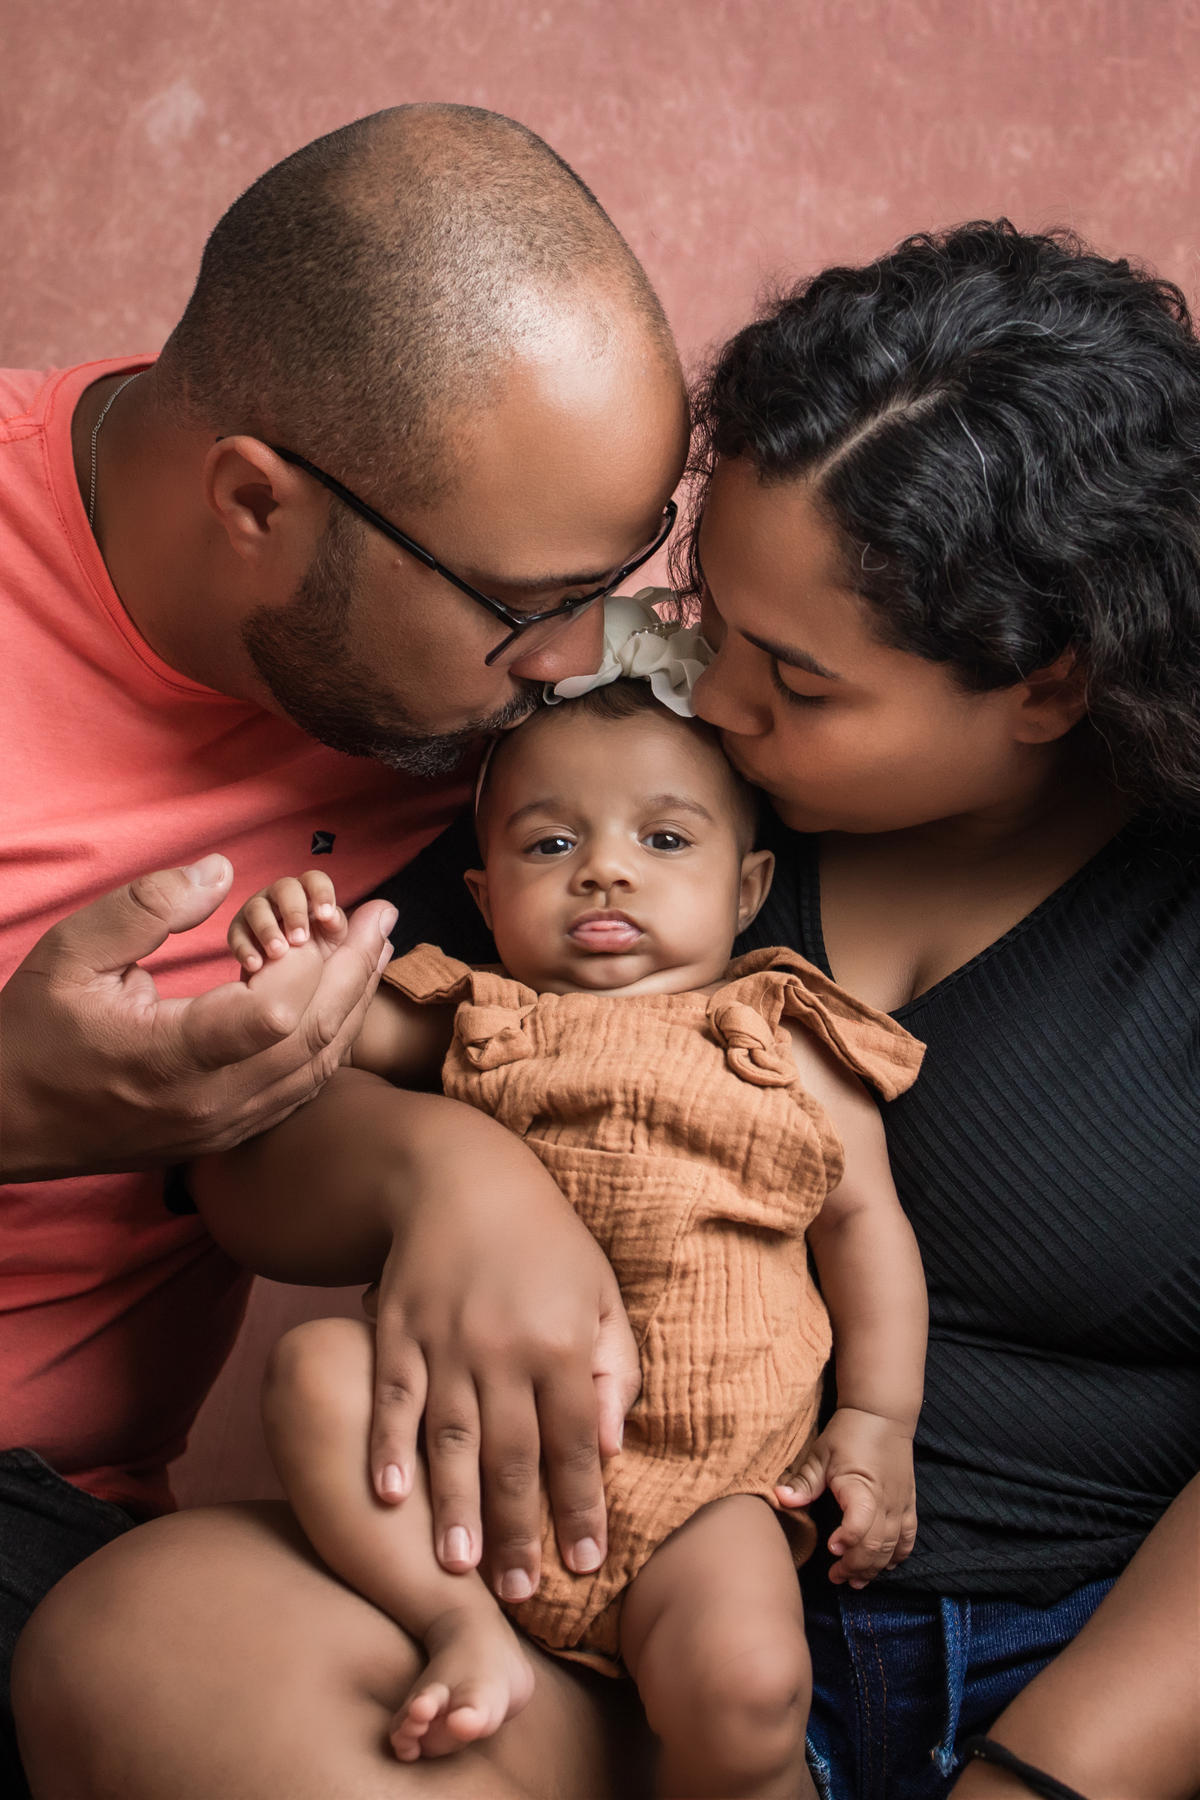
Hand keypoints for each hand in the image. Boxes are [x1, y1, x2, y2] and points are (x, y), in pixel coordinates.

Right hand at [0, 855, 396, 1180]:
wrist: (1, 1122)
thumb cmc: (30, 1035)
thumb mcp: (70, 953)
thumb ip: (146, 908)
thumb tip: (221, 871)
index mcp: (168, 1057)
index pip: (273, 1014)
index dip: (309, 964)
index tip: (319, 917)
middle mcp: (205, 1103)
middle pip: (310, 1041)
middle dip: (355, 972)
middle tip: (383, 916)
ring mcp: (219, 1128)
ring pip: (313, 1071)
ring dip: (351, 1007)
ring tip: (377, 950)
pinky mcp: (222, 1137)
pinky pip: (297, 1092)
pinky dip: (328, 1044)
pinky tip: (343, 1004)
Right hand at [228, 870, 348, 972]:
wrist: (289, 981)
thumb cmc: (316, 952)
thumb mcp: (333, 940)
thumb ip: (337, 925)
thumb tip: (332, 915)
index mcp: (307, 893)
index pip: (314, 880)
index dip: (321, 892)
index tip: (326, 916)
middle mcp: (280, 895)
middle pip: (285, 887)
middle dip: (294, 912)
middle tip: (301, 940)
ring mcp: (257, 910)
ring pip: (257, 908)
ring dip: (268, 930)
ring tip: (279, 953)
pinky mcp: (238, 930)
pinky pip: (236, 934)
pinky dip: (245, 949)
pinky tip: (256, 965)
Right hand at [366, 1104, 641, 1599]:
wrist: (462, 1174)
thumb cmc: (545, 1241)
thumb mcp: (600, 1292)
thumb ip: (614, 1367)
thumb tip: (610, 1446)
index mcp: (564, 1342)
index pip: (577, 1444)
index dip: (581, 1509)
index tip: (586, 1566)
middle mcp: (505, 1348)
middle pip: (514, 1456)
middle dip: (519, 1530)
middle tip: (519, 1594)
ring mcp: (445, 1340)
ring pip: (451, 1439)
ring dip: (455, 1507)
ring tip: (459, 1568)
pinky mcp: (397, 1330)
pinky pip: (392, 1398)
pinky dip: (388, 1448)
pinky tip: (388, 1497)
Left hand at [777, 1406, 917, 1586]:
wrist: (882, 1414)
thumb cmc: (849, 1432)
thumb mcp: (821, 1453)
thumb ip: (804, 1481)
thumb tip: (780, 1498)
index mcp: (862, 1485)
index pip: (861, 1521)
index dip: (848, 1540)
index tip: (830, 1548)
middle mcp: (886, 1500)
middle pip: (877, 1545)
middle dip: (856, 1566)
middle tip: (835, 1576)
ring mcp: (900, 1504)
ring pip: (893, 1548)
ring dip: (874, 1567)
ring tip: (854, 1580)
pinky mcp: (908, 1504)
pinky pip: (908, 1539)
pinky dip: (897, 1556)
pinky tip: (884, 1566)